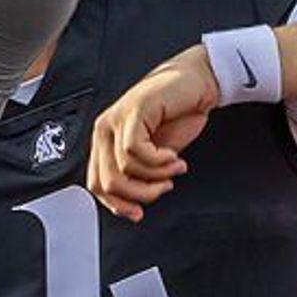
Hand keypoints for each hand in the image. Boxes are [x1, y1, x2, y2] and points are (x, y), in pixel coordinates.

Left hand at [88, 45, 217, 219]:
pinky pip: (136, 150)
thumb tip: (136, 202)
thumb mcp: (158, 153)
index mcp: (106, 141)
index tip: (138, 214)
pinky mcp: (134, 111)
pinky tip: (174, 156)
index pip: (96, 184)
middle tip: (164, 189)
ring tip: (175, 168)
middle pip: (107, 181)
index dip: (117, 205)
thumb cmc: (180, 113)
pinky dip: (158, 161)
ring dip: (155, 177)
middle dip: (139, 194)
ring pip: (123, 169)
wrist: (199, 82)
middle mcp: (106, 129)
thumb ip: (143, 174)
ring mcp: (117, 119)